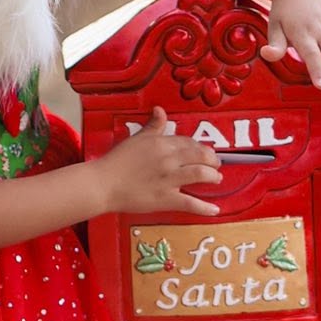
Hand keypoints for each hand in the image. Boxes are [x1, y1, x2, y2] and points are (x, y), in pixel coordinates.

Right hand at [95, 105, 222, 217]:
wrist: (103, 184)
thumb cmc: (116, 162)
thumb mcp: (136, 138)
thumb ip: (152, 126)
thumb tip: (160, 110)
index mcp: (161, 143)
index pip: (188, 142)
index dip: (199, 147)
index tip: (202, 151)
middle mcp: (168, 159)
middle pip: (200, 156)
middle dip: (212, 159)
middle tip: (216, 164)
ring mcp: (168, 179)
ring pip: (201, 175)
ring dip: (213, 176)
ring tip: (217, 178)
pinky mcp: (165, 199)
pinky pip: (190, 203)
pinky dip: (205, 208)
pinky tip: (215, 210)